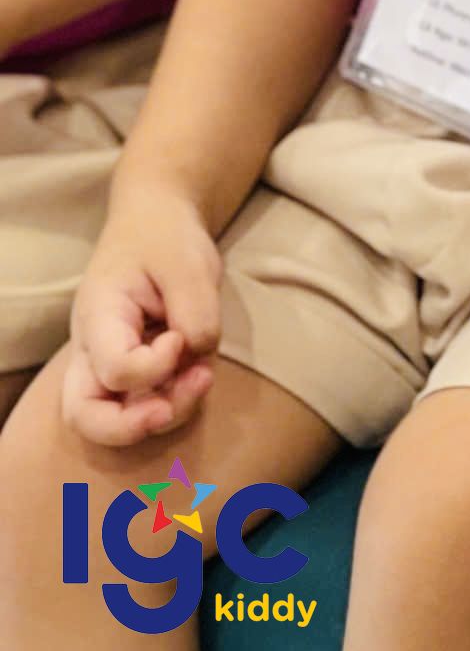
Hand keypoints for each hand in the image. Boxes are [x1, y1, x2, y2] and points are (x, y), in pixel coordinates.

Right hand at [65, 186, 222, 446]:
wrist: (156, 222)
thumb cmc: (164, 236)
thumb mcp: (186, 260)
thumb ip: (195, 309)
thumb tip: (197, 354)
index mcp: (98, 316)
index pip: (113, 369)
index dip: (153, 368)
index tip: (178, 339)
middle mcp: (94, 349)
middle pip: (85, 416)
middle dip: (129, 427)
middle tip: (169, 408)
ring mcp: (111, 364)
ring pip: (119, 419)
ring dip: (166, 412)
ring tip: (203, 377)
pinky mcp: (137, 372)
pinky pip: (147, 404)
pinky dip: (175, 401)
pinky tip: (200, 372)